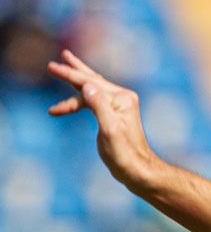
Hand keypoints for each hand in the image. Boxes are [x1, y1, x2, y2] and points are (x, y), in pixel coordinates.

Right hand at [47, 51, 161, 189]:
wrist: (138, 170)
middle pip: (92, 80)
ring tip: (65, 64)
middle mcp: (123, 98)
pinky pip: (94, 100)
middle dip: (73, 71)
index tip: (51, 67)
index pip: (91, 83)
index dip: (70, 75)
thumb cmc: (125, 153)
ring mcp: (120, 106)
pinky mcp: (115, 115)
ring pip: (93, 87)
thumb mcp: (110, 129)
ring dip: (77, 79)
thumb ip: (99, 106)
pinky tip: (74, 94)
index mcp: (122, 99)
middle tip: (56, 61)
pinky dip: (80, 97)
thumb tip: (87, 85)